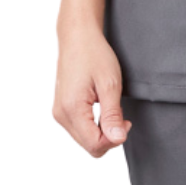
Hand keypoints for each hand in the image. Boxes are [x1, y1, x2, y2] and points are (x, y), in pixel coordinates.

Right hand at [53, 23, 130, 155]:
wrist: (77, 37)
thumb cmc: (94, 55)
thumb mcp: (110, 85)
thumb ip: (112, 115)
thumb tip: (117, 139)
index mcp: (71, 109)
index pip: (94, 145)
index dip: (115, 139)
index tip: (126, 121)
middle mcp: (61, 114)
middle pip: (89, 146)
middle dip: (109, 137)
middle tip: (121, 115)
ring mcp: (59, 112)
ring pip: (85, 140)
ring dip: (102, 131)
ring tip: (111, 108)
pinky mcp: (61, 109)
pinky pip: (80, 129)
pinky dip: (94, 125)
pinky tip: (101, 109)